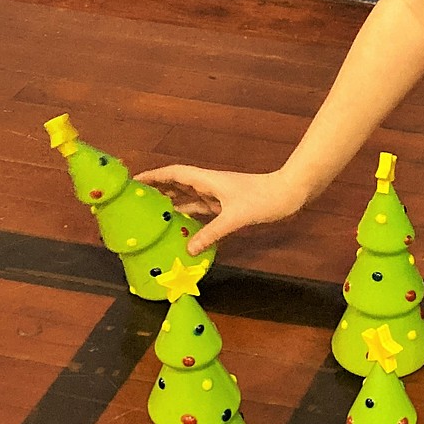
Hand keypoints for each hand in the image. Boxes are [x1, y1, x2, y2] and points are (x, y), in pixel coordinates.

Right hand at [133, 165, 303, 254]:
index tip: (134, 180)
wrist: (289, 193)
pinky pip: (201, 209)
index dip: (154, 176)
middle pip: (177, 185)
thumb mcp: (235, 217)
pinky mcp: (226, 206)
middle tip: (136, 200)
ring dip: (172, 203)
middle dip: (158, 190)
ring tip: (152, 215)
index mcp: (207, 180)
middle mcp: (209, 185)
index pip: (174, 174)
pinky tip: (181, 226)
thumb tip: (189, 249)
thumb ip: (211, 233)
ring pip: (188, 197)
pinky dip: (189, 216)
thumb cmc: (264, 198)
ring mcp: (217, 195)